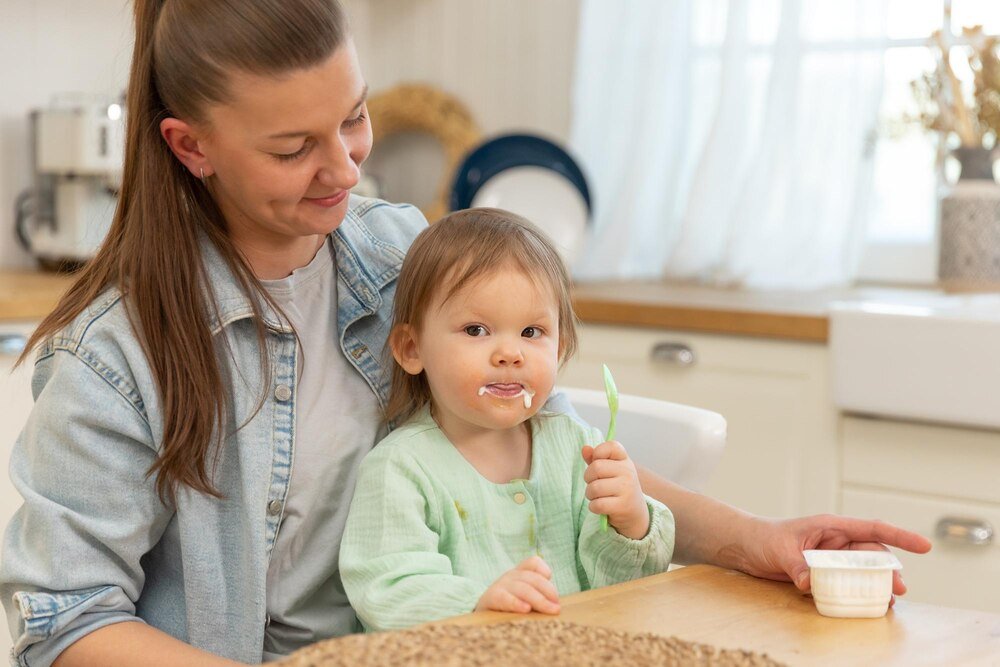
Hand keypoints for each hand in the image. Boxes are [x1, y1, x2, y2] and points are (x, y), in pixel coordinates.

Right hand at [476, 556, 559, 614]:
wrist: (480, 614)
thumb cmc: (507, 606)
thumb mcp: (521, 596)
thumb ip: (537, 596)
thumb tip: (556, 605)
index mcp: (519, 573)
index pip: (532, 563)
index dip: (543, 569)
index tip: (549, 579)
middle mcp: (510, 576)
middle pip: (532, 578)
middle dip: (548, 591)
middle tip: (557, 607)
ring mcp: (500, 586)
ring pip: (523, 588)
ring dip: (539, 600)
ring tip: (550, 610)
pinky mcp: (491, 598)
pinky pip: (504, 598)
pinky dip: (516, 603)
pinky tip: (526, 610)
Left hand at [582, 440, 648, 539]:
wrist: (634, 513)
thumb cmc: (617, 488)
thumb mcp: (609, 471)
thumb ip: (595, 459)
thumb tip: (585, 448)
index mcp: (624, 460)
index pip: (611, 446)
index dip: (598, 452)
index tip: (597, 462)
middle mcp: (628, 472)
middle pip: (596, 468)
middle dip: (588, 478)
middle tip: (594, 484)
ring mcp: (627, 489)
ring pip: (594, 488)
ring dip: (590, 494)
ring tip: (597, 497)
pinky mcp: (623, 506)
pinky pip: (597, 504)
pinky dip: (593, 507)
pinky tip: (600, 507)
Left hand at [722, 514, 932, 604]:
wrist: (745, 547)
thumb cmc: (763, 538)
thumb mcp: (780, 550)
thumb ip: (797, 566)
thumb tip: (810, 583)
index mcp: (831, 526)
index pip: (872, 528)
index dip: (900, 536)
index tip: (925, 546)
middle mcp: (835, 541)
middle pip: (872, 554)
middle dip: (888, 570)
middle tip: (898, 590)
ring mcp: (831, 557)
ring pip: (863, 570)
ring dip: (876, 584)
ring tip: (888, 601)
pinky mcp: (823, 573)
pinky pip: (847, 582)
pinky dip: (857, 592)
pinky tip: (866, 605)